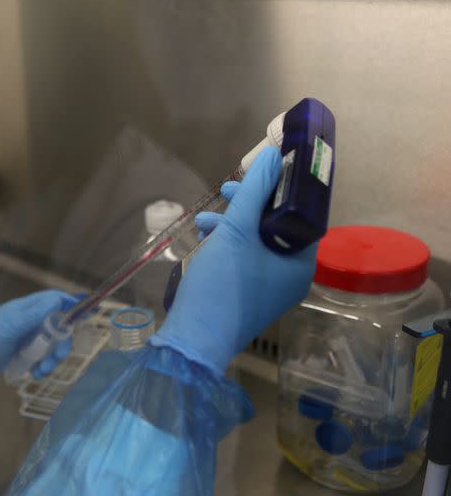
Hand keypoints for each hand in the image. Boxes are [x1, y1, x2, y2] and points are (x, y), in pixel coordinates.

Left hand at [0, 290, 76, 386]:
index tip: (90, 314)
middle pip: (58, 326)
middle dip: (62, 343)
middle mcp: (27, 320)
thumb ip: (35, 314)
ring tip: (41, 371)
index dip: (73, 305)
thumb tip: (59, 300)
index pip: (55, 300)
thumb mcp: (9, 326)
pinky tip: (33, 373)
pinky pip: (41, 356)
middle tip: (58, 358)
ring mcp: (24, 337)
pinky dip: (42, 365)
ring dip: (51, 358)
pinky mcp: (20, 352)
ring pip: (51, 344)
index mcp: (25, 309)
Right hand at [149, 147, 317, 373]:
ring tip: (205, 220)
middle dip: (248, 206)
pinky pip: (244, 261)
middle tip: (226, 190)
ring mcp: (269, 290)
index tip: (257, 174)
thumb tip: (275, 156)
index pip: (301, 215)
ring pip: (256, 244)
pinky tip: (204, 239)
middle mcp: (290, 277)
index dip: (280, 189)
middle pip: (276, 228)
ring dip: (232, 225)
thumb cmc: (221, 284)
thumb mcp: (237, 232)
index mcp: (299, 263)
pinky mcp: (247, 297)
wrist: (194, 339)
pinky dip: (227, 246)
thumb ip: (255, 192)